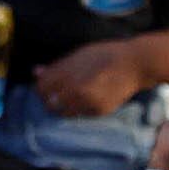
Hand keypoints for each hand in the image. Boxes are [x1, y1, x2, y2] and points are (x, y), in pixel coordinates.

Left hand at [33, 38, 150, 117]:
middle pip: (49, 104)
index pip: (41, 88)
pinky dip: (78, 109)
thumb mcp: (79, 55)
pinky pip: (79, 114)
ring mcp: (87, 102)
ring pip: (63, 113)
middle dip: (50, 100)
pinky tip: (86, 99)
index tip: (46, 86)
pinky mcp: (98, 111)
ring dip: (62, 107)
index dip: (41, 88)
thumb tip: (35, 72)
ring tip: (72, 98)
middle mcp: (75, 90)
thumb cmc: (105, 55)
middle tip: (57, 95)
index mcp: (68, 73)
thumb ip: (57, 66)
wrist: (134, 65)